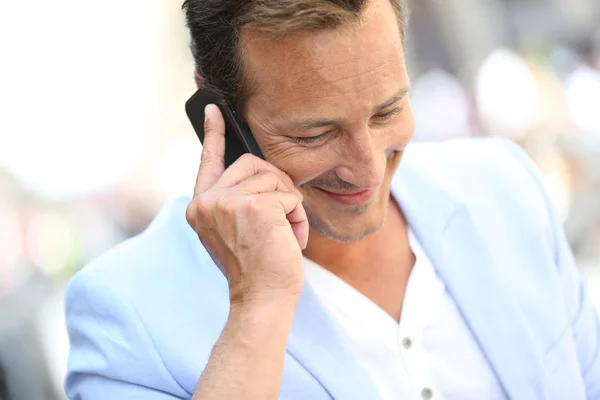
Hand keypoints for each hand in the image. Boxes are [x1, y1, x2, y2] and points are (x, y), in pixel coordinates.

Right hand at [186, 104, 308, 306]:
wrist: (262, 299)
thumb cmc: (257, 267)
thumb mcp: (238, 229)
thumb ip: (239, 198)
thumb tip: (261, 169)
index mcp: (201, 207)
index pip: (208, 160)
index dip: (213, 133)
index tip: (214, 109)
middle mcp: (206, 202)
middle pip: (252, 163)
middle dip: (276, 184)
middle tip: (282, 215)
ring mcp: (227, 203)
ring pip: (273, 178)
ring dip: (288, 204)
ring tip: (285, 234)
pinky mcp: (253, 207)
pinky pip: (288, 194)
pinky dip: (297, 216)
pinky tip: (291, 239)